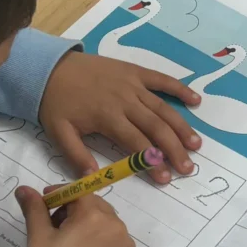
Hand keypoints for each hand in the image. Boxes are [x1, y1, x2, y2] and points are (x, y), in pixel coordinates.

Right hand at [17, 186, 134, 246]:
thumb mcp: (39, 238)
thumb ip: (35, 209)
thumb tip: (24, 188)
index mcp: (94, 216)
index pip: (78, 192)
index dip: (60, 194)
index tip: (44, 202)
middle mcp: (115, 225)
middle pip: (94, 205)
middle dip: (74, 208)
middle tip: (53, 224)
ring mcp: (124, 243)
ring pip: (105, 221)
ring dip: (87, 222)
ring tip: (67, 240)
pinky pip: (112, 238)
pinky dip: (99, 238)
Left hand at [39, 50, 201, 183]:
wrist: (50, 67)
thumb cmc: (56, 103)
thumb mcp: (59, 133)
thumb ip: (77, 156)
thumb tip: (94, 177)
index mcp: (108, 117)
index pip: (137, 144)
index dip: (152, 162)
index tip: (165, 178)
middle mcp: (126, 101)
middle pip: (156, 128)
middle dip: (174, 149)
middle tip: (187, 168)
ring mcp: (133, 84)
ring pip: (163, 108)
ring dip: (181, 126)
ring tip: (196, 144)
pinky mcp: (135, 71)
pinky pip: (161, 79)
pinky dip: (180, 88)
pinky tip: (196, 100)